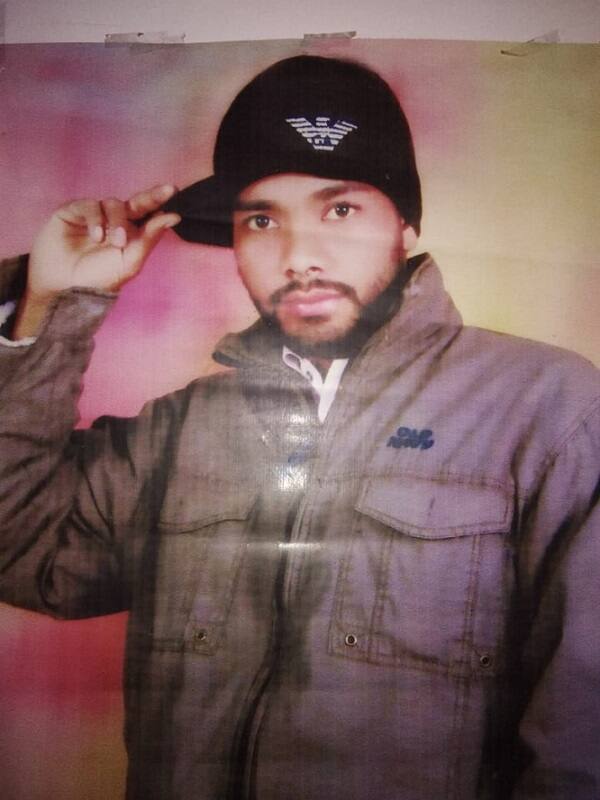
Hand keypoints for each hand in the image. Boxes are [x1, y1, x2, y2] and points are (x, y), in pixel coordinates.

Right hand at [15, 185, 180, 337]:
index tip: (174, 193)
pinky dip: (96, 220)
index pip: (150, 214)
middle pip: (138, 202)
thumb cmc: (99, 277)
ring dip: (118, 221)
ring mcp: (96, 214)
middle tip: (169, 190)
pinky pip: (91, 206)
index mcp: (133, 233)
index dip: (161, 202)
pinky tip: (97, 237)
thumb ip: (149, 238)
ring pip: (114, 204)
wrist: (65, 286)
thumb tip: (173, 217)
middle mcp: (116, 221)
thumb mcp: (130, 262)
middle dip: (153, 196)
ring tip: (117, 242)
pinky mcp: (74, 211)